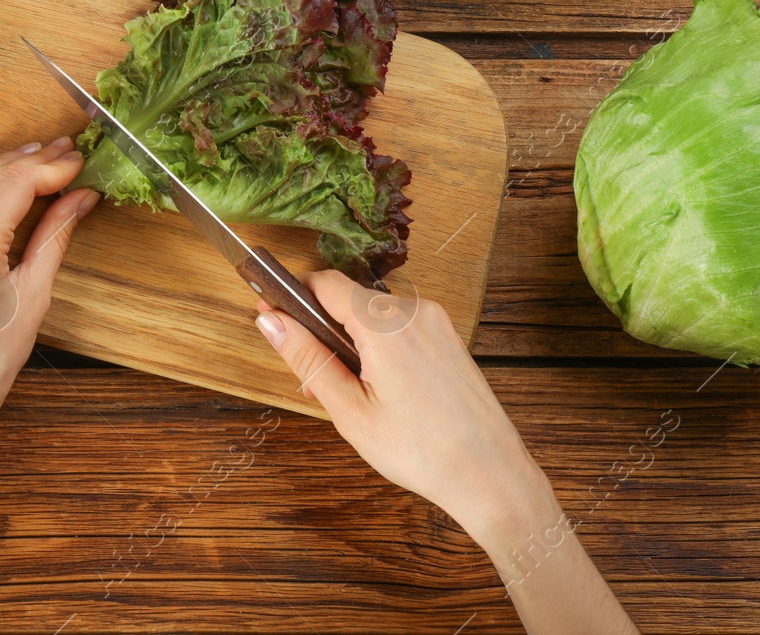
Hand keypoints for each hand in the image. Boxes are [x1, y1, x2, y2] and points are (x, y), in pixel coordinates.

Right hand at [254, 271, 551, 543]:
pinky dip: (377, 349)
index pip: (324, 282)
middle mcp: (413, 310)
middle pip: (348, 299)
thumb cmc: (421, 451)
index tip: (270, 318)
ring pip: (372, 316)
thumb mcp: (350, 410)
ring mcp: (435, 321)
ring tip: (347, 396)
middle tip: (311, 382)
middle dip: (321, 331)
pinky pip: (398, 328)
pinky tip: (377, 391)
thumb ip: (307, 359)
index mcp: (385, 323)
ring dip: (349, 343)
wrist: (490, 475)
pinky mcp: (447, 337)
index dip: (291, 297)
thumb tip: (269, 320)